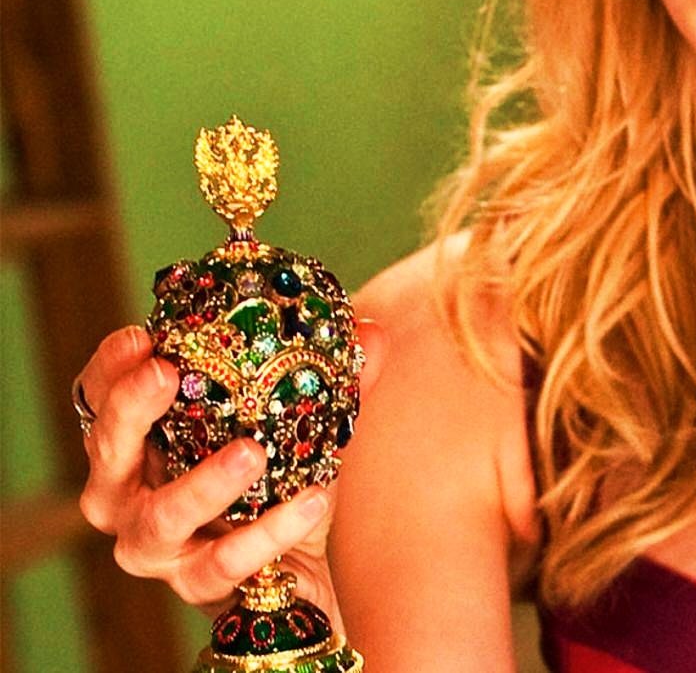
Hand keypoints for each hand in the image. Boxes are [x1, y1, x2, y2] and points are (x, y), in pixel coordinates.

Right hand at [74, 320, 387, 620]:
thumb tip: (371, 331)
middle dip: (131, 410)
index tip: (141, 336)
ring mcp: (157, 548)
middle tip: (166, 374)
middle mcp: (130, 496)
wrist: (299, 579)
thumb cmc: (280, 489)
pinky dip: (271, 530)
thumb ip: (336, 382)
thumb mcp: (302, 430)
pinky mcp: (197, 586)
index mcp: (142, 444)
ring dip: (203, 482)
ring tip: (251, 452)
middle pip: (108, 450)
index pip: (101, 398)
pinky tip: (314, 500)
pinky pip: (228, 559)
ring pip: (162, 517)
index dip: (111, 367)